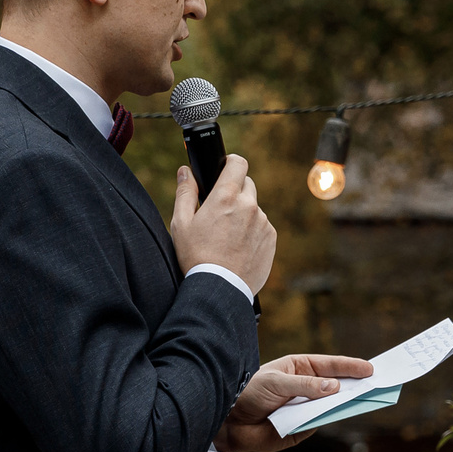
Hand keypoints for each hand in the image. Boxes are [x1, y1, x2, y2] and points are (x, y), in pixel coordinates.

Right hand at [170, 155, 275, 292]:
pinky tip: (237, 247)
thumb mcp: (181, 223)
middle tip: (220, 210)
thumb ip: (185, 192)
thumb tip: (186, 171)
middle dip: (235, 191)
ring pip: (254, 208)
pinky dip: (252, 231)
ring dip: (243, 214)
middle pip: (247, 184)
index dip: (230, 163)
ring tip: (227, 236)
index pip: (238, 163)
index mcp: (226, 197)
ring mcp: (263, 222)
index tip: (224, 169)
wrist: (219, 289)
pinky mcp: (271, 239)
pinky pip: (262, 226)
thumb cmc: (196, 256)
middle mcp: (249, 205)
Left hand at [212, 354, 376, 451]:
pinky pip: (318, 424)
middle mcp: (306, 389)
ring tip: (363, 400)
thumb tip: (333, 388)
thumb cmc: (249, 392)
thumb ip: (305, 386)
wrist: (227, 420)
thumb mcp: (277, 382)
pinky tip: (336, 416)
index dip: (350, 367)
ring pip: (330, 406)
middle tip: (376, 385)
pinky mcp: (300, 429)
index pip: (330, 366)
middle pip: (336, 386)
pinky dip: (326, 421)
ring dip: (345, 404)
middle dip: (354, 386)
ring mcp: (304, 409)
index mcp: (300, 369)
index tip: (370, 368)